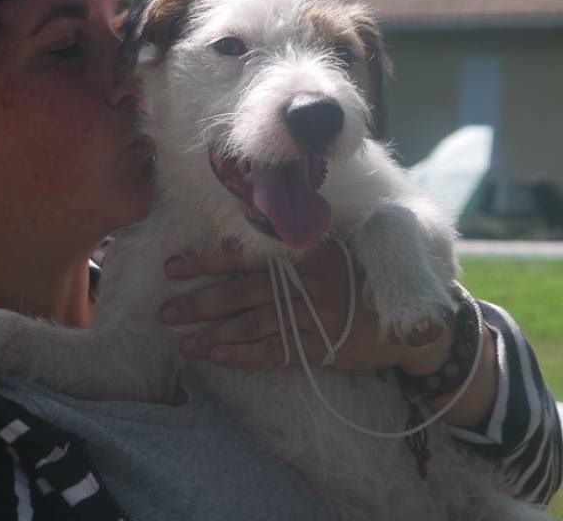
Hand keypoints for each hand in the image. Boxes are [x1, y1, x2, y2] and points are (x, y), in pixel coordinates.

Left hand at [159, 243, 453, 374]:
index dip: (207, 262)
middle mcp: (309, 285)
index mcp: (308, 253)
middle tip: (164, 311)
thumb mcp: (339, 243)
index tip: (172, 268)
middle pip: (242, 295)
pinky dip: (244, 356)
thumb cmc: (367, 272)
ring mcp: (316, 320)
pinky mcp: (322, 350)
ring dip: (214, 335)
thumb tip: (246, 223)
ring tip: (182, 342)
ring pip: (254, 327)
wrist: (417, 317)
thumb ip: (296, 238)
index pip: (248, 257)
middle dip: (199, 303)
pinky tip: (217, 357)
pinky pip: (276, 354)